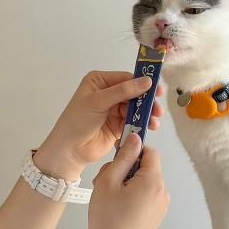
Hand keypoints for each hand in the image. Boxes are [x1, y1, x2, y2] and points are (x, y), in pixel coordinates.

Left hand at [34, 70, 165, 180]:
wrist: (70, 150)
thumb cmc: (78, 121)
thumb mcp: (98, 101)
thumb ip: (123, 91)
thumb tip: (147, 81)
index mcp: (100, 82)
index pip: (126, 78)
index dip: (142, 83)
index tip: (157, 90)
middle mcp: (108, 93)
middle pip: (134, 93)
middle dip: (146, 101)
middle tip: (158, 108)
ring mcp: (114, 110)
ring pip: (136, 108)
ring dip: (147, 113)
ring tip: (155, 120)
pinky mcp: (119, 125)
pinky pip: (135, 121)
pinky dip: (143, 123)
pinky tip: (151, 127)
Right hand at [86, 133, 169, 228]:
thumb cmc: (106, 218)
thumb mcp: (108, 181)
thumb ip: (124, 156)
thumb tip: (136, 138)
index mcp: (154, 181)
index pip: (150, 152)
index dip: (134, 150)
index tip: (117, 158)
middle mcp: (163, 193)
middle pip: (148, 168)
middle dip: (128, 169)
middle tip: (107, 182)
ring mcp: (162, 208)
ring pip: (146, 183)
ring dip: (129, 184)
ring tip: (110, 198)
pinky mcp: (156, 218)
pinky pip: (147, 198)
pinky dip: (134, 197)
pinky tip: (118, 209)